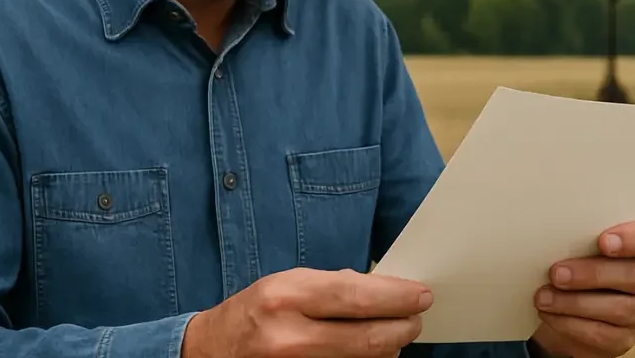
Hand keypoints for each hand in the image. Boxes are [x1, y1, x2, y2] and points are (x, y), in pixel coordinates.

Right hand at [182, 267, 432, 357]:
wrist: (213, 352)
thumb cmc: (255, 312)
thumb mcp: (287, 283)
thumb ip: (334, 285)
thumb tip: (385, 290)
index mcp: (287, 296)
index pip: (358, 297)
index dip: (397, 297)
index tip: (420, 295)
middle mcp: (290, 336)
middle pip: (369, 338)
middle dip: (404, 327)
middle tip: (415, 319)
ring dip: (388, 347)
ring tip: (392, 333)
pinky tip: (369, 351)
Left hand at [529, 220, 634, 357]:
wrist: (573, 309)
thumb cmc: (580, 265)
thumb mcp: (583, 248)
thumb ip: (581, 240)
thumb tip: (554, 237)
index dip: (632, 238)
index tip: (603, 241)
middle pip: (634, 275)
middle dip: (592, 274)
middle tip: (557, 274)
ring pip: (617, 308)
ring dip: (574, 302)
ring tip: (544, 297)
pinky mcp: (625, 338)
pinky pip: (600, 333)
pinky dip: (569, 323)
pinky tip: (549, 314)